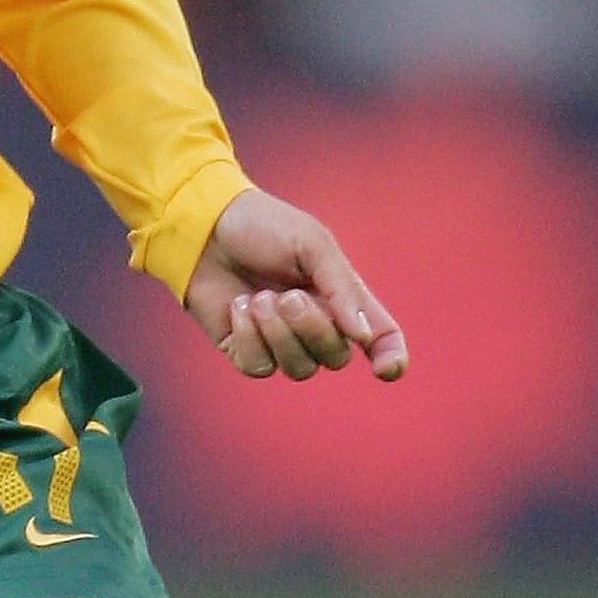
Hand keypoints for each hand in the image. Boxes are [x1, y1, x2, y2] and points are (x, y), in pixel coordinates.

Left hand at [184, 185, 407, 382]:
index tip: (387, 369)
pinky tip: (237, 308)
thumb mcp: (312, 246)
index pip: (380, 337)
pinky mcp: (246, 352)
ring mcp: (281, 342)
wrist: (206, 229)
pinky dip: (248, 338)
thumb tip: (363, 337)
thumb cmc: (264, 228)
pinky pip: (259, 368)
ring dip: (277, 333)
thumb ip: (342, 289)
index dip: (390, 357)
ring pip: (300, 368)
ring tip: (258, 298)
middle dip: (312, 328)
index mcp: (343, 298)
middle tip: (287, 295)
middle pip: (335, 357)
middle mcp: (317, 326)